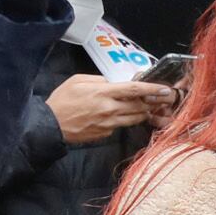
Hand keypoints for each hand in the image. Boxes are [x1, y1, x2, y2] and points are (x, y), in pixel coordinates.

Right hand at [46, 73, 172, 143]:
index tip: (165, 89)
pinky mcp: (105, 133)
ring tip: (146, 106)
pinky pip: (121, 125)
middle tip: (162, 99)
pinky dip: (124, 119)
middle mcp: (109, 109)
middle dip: (153, 102)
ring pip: (135, 118)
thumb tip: (113, 83)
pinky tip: (119, 115)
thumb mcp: (77, 81)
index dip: (152, 89)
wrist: (50, 125)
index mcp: (103, 93)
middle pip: (140, 105)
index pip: (135, 90)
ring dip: (143, 112)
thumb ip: (98, 80)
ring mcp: (108, 123)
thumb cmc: (61, 100)